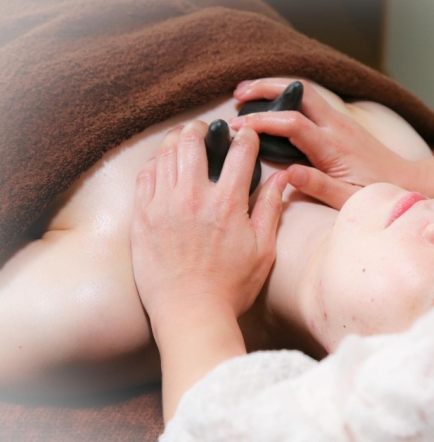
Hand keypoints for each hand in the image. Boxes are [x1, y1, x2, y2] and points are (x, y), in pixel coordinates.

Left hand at [130, 122, 287, 327]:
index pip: (239, 152)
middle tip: (207, 131)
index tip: (248, 135)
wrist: (190, 313)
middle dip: (202, 129)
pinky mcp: (142, 218)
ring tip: (184, 141)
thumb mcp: (263, 249)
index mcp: (227, 203)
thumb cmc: (231, 286)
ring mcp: (163, 205)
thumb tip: (283, 177)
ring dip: (176, 140)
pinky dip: (156, 163)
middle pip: (192, 141)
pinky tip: (163, 165)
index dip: (247, 138)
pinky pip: (145, 176)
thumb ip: (271, 208)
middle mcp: (192, 197)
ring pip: (165, 153)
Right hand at [230, 78, 416, 208]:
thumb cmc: (376, 194)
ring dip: (275, 87)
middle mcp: (338, 127)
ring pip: (305, 92)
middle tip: (237, 93)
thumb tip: (288, 174)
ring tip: (246, 92)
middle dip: (265, 88)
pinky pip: (311, 100)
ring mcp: (341, 121)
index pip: (294, 124)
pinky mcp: (342, 122)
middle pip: (299, 92)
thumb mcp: (347, 199)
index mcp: (335, 147)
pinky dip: (287, 96)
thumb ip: (318, 186)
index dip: (263, 121)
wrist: (408, 181)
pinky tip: (270, 103)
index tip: (238, 125)